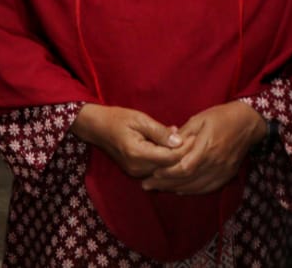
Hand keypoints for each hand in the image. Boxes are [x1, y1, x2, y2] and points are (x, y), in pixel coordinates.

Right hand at [71, 104, 186, 178]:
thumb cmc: (117, 118)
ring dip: (176, 158)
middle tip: (196, 141)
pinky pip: (157, 169)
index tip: (195, 137)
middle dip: (184, 155)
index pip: (170, 158)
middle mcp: (137, 168)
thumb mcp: (139, 119)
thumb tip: (179, 141)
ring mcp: (136, 172)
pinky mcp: (136, 172)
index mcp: (138, 153)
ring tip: (188, 144)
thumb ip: (160, 131)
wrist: (96, 127)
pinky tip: (174, 149)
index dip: (185, 149)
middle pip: (169, 167)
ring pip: (165, 170)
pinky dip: (167, 161)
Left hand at [142, 101, 266, 194]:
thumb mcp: (198, 119)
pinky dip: (193, 190)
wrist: (248, 123)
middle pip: (188, 179)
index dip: (168, 172)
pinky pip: (209, 187)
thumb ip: (182, 134)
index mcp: (207, 148)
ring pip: (197, 186)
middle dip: (165, 184)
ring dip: (176, 188)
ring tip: (158, 189)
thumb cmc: (220, 117)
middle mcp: (215, 163)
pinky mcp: (227, 174)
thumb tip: (166, 143)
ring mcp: (223, 171)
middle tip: (147, 185)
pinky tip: (180, 190)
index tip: (152, 173)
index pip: (185, 167)